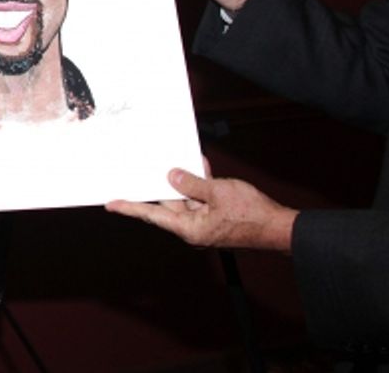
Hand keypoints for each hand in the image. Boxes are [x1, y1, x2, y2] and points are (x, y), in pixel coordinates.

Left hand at [105, 163, 297, 252]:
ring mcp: (204, 222)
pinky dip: (200, 183)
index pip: (152, 215)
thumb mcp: (218, 192)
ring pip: (186, 197)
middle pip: (169, 203)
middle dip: (163, 183)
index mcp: (189, 228)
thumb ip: (192, 184)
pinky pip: (201, 197)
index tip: (110, 203)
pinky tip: (199, 164)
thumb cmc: (251, 215)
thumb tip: (172, 176)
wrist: (279, 227)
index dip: (130, 207)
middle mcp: (193, 227)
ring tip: (180, 160)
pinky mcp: (215, 215)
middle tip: (148, 166)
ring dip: (185, 180)